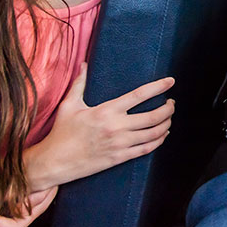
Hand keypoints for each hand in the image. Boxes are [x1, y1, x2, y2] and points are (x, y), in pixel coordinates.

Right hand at [29, 65, 173, 188]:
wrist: (54, 162)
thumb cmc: (61, 133)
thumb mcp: (69, 105)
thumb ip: (79, 83)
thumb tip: (83, 64)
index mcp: (107, 110)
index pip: (140, 95)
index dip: (159, 87)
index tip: (171, 81)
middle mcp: (117, 127)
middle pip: (154, 116)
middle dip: (168, 109)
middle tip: (172, 103)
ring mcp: (120, 144)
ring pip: (153, 133)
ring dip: (166, 124)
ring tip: (169, 118)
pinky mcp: (119, 158)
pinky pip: (146, 149)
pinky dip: (158, 141)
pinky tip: (162, 135)